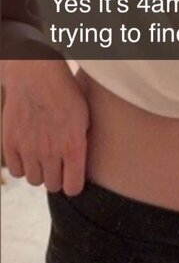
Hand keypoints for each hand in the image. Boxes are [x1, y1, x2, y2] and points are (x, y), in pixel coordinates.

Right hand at [2, 60, 89, 194]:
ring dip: (39, 172)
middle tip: (57, 165)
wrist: (37, 74)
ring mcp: (28, 149)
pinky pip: (16, 171)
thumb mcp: (84, 117)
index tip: (71, 178)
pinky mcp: (10, 143)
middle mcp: (51, 152)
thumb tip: (79, 165)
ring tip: (42, 158)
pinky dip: (22, 166)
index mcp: (73, 146)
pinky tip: (28, 154)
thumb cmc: (65, 92)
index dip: (73, 184)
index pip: (73, 188)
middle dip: (57, 178)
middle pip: (53, 186)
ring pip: (34, 180)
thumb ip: (81, 144)